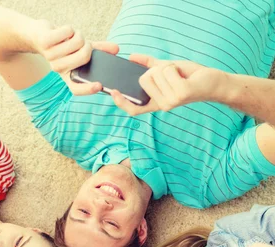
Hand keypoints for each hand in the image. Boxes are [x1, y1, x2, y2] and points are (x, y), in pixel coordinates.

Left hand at [34, 21, 118, 95]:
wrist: (39, 36)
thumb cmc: (63, 45)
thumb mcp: (80, 50)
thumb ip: (99, 51)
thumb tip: (116, 49)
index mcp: (67, 75)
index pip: (76, 88)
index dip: (87, 89)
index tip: (99, 85)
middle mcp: (58, 69)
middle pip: (84, 57)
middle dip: (88, 45)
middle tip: (83, 43)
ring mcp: (51, 57)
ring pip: (77, 42)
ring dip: (78, 34)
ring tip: (71, 37)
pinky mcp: (45, 43)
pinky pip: (68, 31)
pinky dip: (69, 28)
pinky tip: (62, 32)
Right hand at [109, 54, 224, 116]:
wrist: (212, 82)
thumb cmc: (189, 77)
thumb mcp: (166, 70)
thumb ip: (149, 65)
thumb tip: (132, 57)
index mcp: (156, 103)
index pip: (134, 109)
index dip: (121, 102)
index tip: (114, 91)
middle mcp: (162, 105)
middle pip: (144, 78)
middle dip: (155, 69)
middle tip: (171, 75)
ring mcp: (171, 102)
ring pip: (155, 73)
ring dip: (167, 67)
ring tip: (179, 75)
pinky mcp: (181, 94)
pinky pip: (167, 71)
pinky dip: (174, 66)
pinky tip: (183, 75)